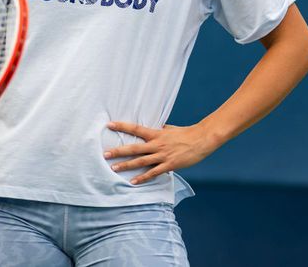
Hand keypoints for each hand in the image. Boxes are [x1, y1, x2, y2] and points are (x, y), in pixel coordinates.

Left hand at [104, 121, 219, 184]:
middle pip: (134, 148)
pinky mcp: (169, 165)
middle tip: (105, 154)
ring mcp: (162, 155)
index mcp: (156, 133)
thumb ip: (160, 129)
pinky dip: (143, 178)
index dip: (122, 126)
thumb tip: (155, 126)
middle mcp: (157, 144)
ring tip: (113, 168)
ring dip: (126, 165)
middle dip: (119, 151)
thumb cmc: (186, 133)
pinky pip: (153, 173)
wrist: (201, 140)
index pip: (136, 129)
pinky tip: (133, 182)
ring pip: (141, 161)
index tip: (109, 125)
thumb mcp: (170, 128)